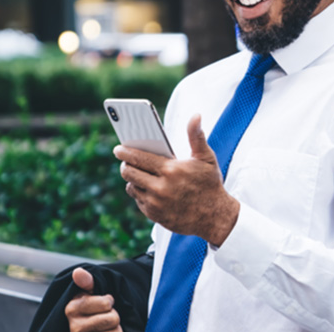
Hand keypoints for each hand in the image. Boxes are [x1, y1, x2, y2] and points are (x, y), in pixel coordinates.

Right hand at [65, 267, 121, 331]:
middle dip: (114, 316)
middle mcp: (74, 328)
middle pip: (113, 318)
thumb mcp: (90, 293)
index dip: (109, 301)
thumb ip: (87, 281)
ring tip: (104, 330)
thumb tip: (78, 272)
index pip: (107, 303)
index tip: (102, 304)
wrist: (91, 330)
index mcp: (71, 309)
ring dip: (115, 330)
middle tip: (103, 318)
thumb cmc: (92, 309)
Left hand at [115, 114, 239, 245]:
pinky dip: (140, 193)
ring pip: (132, 187)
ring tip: (136, 173)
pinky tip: (146, 187)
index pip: (139, 158)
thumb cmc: (210, 184)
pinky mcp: (154, 215)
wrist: (215, 218)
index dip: (125, 152)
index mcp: (171, 170)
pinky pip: (138, 201)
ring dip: (132, 179)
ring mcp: (156, 203)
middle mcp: (160, 188)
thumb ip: (196, 136)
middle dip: (125, 164)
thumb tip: (196, 116)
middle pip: (130, 173)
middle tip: (125, 160)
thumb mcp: (206, 158)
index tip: (118, 148)